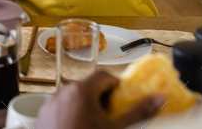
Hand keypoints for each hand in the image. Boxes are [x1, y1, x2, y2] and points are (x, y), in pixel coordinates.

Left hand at [35, 71, 164, 128]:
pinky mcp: (43, 115)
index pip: (104, 76)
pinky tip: (78, 128)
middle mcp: (62, 92)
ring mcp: (50, 103)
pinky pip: (61, 108)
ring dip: (86, 107)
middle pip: (88, 87)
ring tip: (95, 125)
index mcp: (81, 91)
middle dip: (102, 99)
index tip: (124, 99)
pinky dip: (71, 114)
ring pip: (73, 98)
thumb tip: (158, 99)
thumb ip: (138, 113)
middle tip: (112, 116)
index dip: (116, 86)